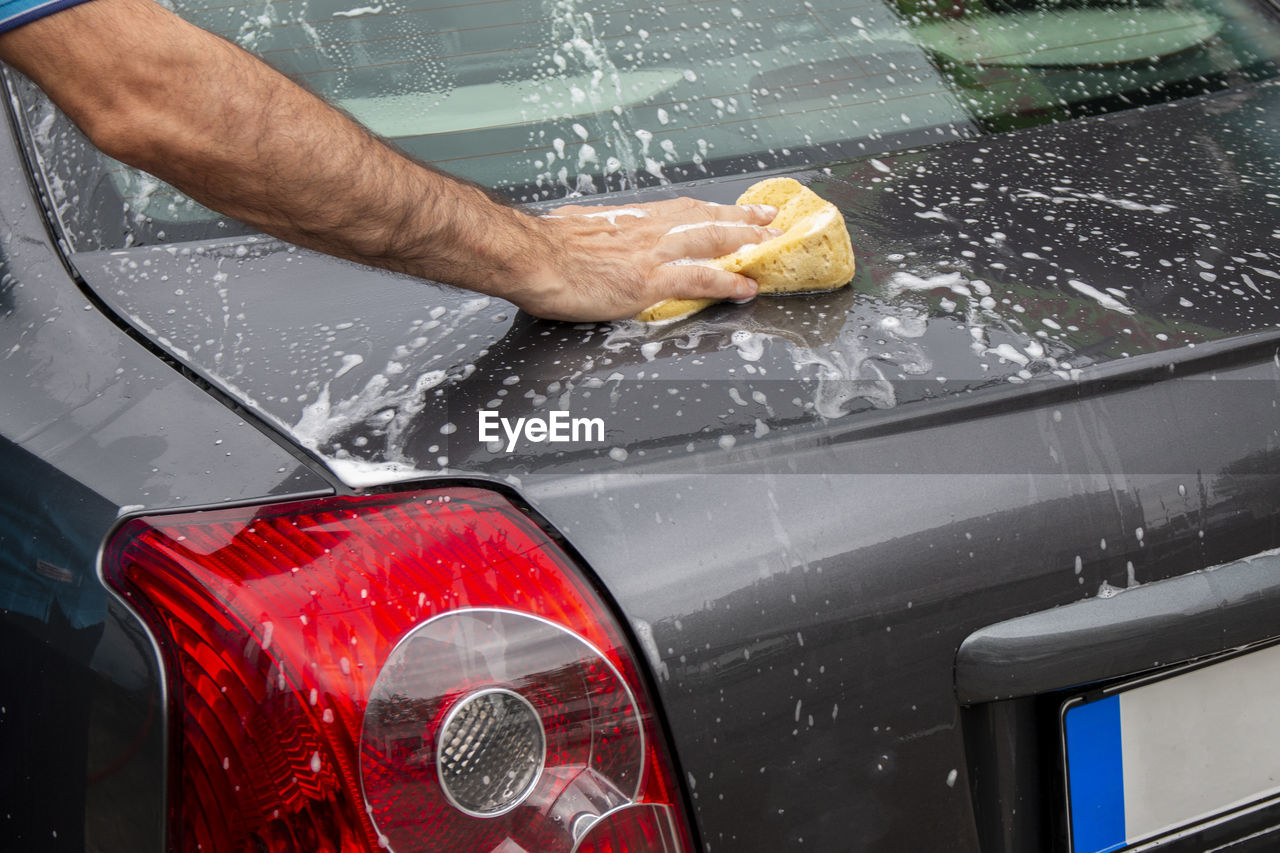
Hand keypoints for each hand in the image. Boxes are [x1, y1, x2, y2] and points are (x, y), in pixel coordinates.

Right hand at [510, 197, 780, 321]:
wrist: (530, 256)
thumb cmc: (541, 247)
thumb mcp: (572, 230)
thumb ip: (593, 233)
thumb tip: (588, 235)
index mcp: (629, 220)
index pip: (682, 209)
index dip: (711, 209)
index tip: (732, 208)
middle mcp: (647, 230)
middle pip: (706, 219)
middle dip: (742, 219)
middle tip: (771, 218)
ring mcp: (651, 254)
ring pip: (712, 241)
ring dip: (747, 242)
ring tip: (774, 245)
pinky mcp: (649, 281)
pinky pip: (698, 279)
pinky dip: (726, 283)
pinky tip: (745, 287)